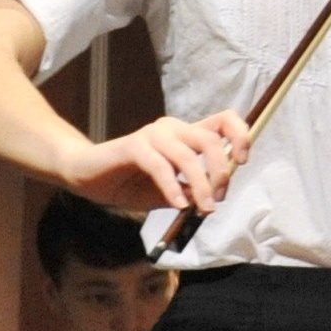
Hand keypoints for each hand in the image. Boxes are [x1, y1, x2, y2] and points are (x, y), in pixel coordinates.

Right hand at [66, 112, 251, 215]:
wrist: (87, 178)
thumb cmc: (129, 183)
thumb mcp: (169, 193)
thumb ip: (190, 193)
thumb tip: (210, 201)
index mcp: (186, 135)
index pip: (224, 121)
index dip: (241, 136)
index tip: (243, 162)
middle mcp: (173, 128)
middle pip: (212, 140)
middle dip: (221, 172)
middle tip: (216, 199)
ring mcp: (153, 135)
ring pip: (189, 155)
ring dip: (201, 185)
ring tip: (201, 209)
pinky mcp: (133, 146)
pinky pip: (160, 166)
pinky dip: (173, 187)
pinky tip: (177, 205)